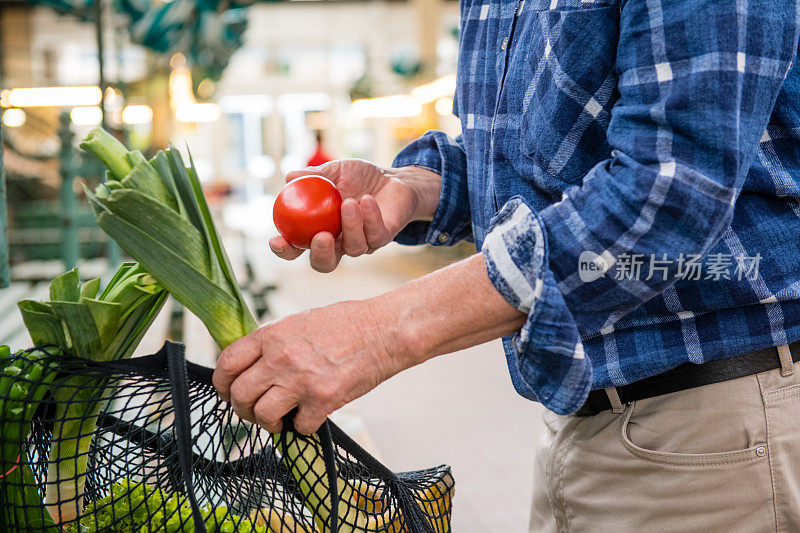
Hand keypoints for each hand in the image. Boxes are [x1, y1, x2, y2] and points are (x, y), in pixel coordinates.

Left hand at [212, 300, 401, 434]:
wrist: (384, 331)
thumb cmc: (345, 323)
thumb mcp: (299, 321)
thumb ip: (272, 342)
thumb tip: (250, 365)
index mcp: (272, 335)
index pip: (227, 363)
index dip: (222, 382)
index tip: (227, 391)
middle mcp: (281, 358)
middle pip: (240, 394)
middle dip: (242, 408)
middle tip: (253, 411)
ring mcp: (301, 381)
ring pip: (263, 415)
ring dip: (268, 423)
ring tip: (279, 419)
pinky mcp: (324, 400)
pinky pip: (299, 427)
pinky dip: (303, 427)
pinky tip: (311, 416)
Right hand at [269, 160, 441, 272]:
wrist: (394, 179)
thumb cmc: (359, 177)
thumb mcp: (335, 171)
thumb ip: (313, 176)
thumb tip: (289, 177)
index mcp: (319, 230)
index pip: (297, 248)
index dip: (285, 250)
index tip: (277, 241)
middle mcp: (339, 243)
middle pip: (324, 263)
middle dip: (320, 255)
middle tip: (321, 237)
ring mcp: (362, 243)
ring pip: (353, 249)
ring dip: (350, 226)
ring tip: (350, 202)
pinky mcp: (383, 238)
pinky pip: (375, 235)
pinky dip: (369, 217)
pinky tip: (366, 200)